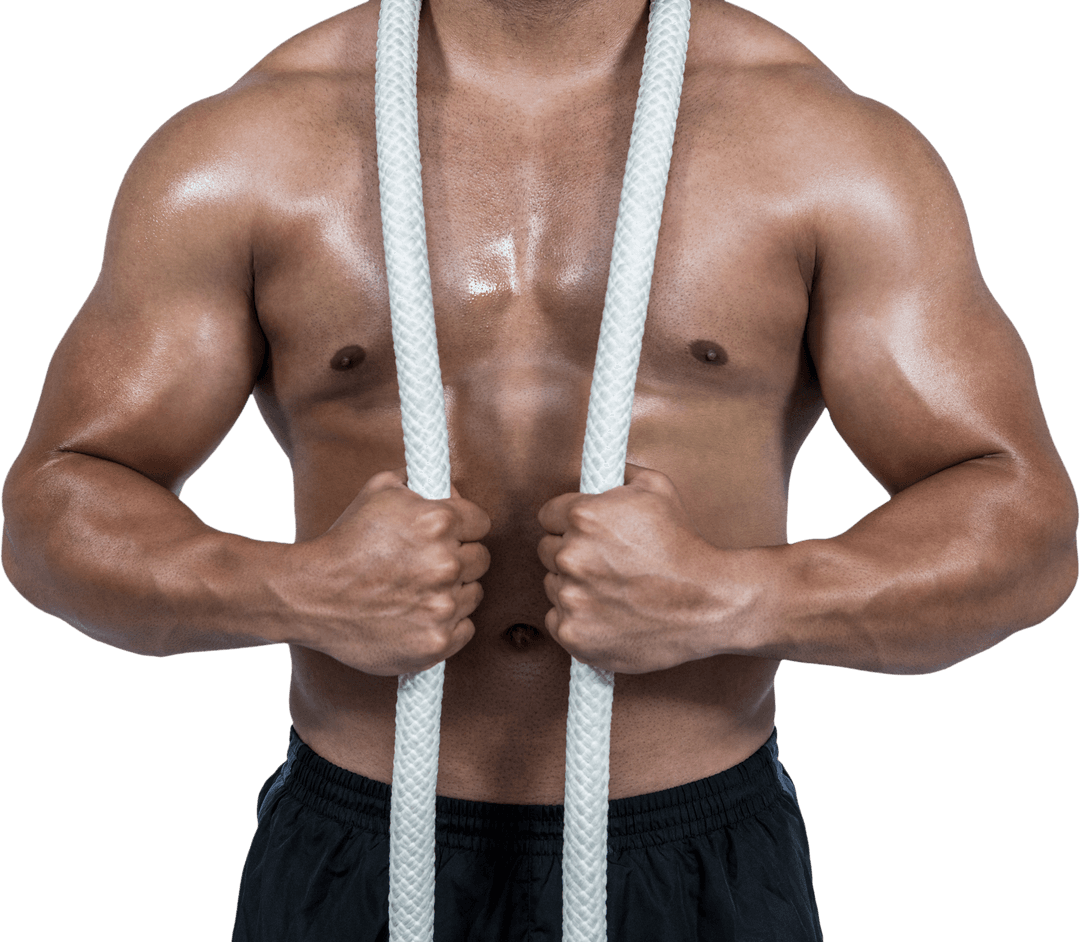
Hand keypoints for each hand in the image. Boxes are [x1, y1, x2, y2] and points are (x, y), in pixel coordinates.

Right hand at [284, 468, 490, 675]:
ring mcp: (442, 607)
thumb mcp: (380, 490)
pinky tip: (417, 615)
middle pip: (481, 559)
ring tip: (415, 590)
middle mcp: (445, 564)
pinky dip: (446, 624)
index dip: (463, 527)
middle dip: (459, 558)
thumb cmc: (345, 541)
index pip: (482, 523)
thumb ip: (423, 481)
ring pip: (473, 594)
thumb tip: (453, 486)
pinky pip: (465, 628)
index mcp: (438, 522)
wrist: (310, 595)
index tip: (447, 536)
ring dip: (452, 592)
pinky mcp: (436, 643)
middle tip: (425, 564)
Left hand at [536, 463, 722, 672]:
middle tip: (605, 562)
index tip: (586, 533)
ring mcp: (571, 598)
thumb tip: (603, 466)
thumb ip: (619, 473)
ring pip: (552, 585)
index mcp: (583, 516)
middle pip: (546, 550)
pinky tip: (607, 613)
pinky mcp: (574, 634)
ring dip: (573, 585)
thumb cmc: (684, 546)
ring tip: (613, 589)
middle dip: (571, 552)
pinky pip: (557, 619)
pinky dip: (576, 618)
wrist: (707, 605)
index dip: (568, 522)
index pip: (548, 515)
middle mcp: (571, 556)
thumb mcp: (657, 488)